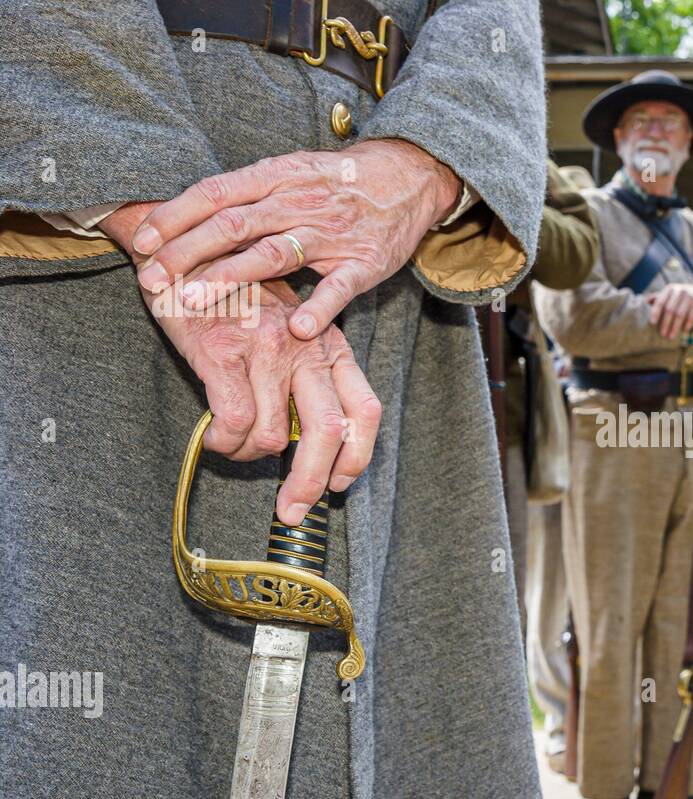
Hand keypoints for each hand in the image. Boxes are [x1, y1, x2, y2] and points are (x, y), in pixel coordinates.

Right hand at [103, 204, 380, 524]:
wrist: (187, 252)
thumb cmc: (239, 301)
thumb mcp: (291, 331)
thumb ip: (308, 378)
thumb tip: (310, 444)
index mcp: (330, 346)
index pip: (365, 410)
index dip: (357, 457)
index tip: (338, 487)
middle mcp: (306, 348)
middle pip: (328, 432)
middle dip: (311, 484)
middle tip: (291, 511)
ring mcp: (268, 351)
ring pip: (273, 437)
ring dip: (249, 457)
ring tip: (233, 447)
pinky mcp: (226, 355)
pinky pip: (236, 424)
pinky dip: (223, 444)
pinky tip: (214, 438)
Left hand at [129, 139, 460, 339]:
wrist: (410, 176)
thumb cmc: (339, 181)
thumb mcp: (290, 172)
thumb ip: (246, 195)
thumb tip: (186, 217)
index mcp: (276, 177)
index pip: (214, 193)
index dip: (174, 217)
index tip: (140, 243)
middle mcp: (298, 201)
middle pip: (232, 224)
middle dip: (185, 252)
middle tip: (150, 280)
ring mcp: (332, 232)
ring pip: (273, 253)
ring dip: (230, 277)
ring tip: (193, 300)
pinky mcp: (365, 261)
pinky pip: (339, 288)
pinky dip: (319, 308)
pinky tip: (296, 329)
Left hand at [647, 283, 692, 338]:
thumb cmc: (681, 296)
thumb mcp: (670, 293)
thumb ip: (658, 297)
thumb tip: (644, 301)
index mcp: (669, 289)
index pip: (660, 301)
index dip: (655, 312)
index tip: (652, 323)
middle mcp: (679, 291)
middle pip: (669, 309)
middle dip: (665, 324)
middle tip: (662, 335)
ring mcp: (689, 296)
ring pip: (680, 314)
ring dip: (675, 327)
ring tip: (671, 337)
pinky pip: (691, 315)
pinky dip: (687, 324)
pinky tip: (684, 332)